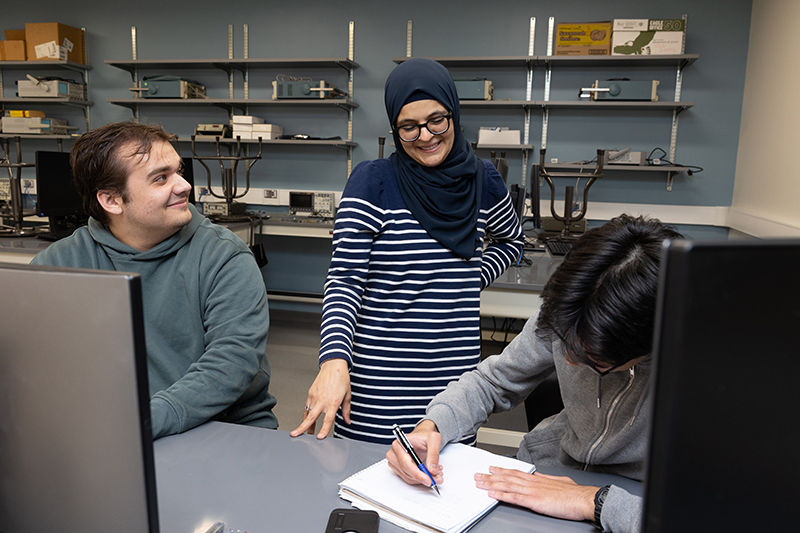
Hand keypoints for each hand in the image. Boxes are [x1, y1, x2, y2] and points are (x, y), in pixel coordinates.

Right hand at [289, 358, 350, 438]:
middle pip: (311, 417)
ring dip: (304, 423)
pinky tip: (306, 418)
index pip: (328, 419)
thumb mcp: (347, 395)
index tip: (319, 437)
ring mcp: (315, 396)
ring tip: (302, 432)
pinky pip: (307, 406)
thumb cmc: (342, 379)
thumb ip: (346, 410)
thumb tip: (347, 421)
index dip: (323, 430)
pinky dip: (306, 413)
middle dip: (302, 428)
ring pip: (307, 413)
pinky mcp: (310, 393)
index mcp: (333, 402)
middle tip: (295, 435)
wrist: (334, 365)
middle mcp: (322, 400)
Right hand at [385, 420, 443, 486]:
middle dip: (423, 478)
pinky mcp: (400, 469)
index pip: (406, 463)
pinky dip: (421, 479)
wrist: (423, 437)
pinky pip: (410, 479)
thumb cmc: (426, 436)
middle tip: (438, 478)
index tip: (428, 479)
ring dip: (423, 479)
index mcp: (399, 444)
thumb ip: (433, 455)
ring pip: (409, 478)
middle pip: (407, 473)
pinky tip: (430, 473)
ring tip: (437, 474)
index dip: (417, 474)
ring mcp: (396, 463)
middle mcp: (394, 454)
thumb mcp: (434, 440)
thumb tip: (432, 470)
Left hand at [474, 468, 597, 521]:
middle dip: (491, 476)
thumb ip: (547, 479)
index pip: (516, 473)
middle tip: (478, 474)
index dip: (502, 470)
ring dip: (491, 483)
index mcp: (538, 479)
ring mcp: (531, 491)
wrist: (583, 500)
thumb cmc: (575, 494)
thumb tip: (539, 476)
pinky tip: (491, 493)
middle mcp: (532, 482)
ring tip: (479, 482)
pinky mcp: (533, 501)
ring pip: (506, 485)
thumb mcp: (560, 482)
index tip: (492, 468)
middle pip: (507, 477)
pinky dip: (501, 494)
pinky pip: (513, 497)